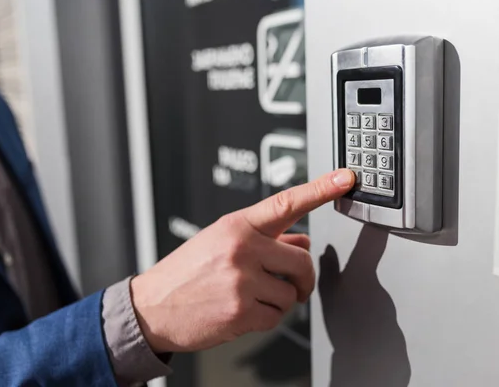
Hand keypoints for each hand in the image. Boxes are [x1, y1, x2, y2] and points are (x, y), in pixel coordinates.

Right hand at [130, 168, 354, 352]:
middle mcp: (241, 248)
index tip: (345, 179)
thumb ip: (264, 238)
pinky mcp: (242, 311)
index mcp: (237, 226)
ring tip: (251, 297)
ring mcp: (242, 280)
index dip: (320, 189)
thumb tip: (302, 238)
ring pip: (291, 293)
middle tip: (294, 284)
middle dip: (302, 277)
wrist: (153, 306)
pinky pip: (277, 317)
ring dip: (279, 300)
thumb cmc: (186, 272)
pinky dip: (266, 318)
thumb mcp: (219, 243)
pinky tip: (243, 311)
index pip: (285, 203)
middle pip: (302, 260)